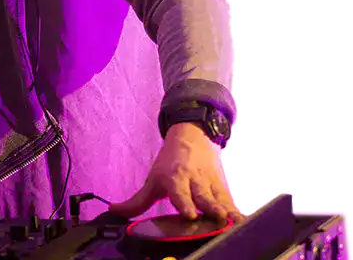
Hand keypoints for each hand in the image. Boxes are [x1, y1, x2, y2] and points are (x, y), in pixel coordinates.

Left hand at [109, 122, 244, 223]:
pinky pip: (230, 201)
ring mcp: (210, 185)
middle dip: (209, 207)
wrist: (193, 137)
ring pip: (219, 199)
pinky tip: (242, 222)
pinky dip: (236, 211)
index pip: (179, 192)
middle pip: (203, 196)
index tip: (189, 213)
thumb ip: (138, 201)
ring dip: (225, 210)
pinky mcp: (223, 189)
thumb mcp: (153, 179)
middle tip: (215, 217)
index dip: (184, 202)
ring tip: (231, 222)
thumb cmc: (171, 163)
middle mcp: (194, 182)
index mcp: (175, 178)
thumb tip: (115, 211)